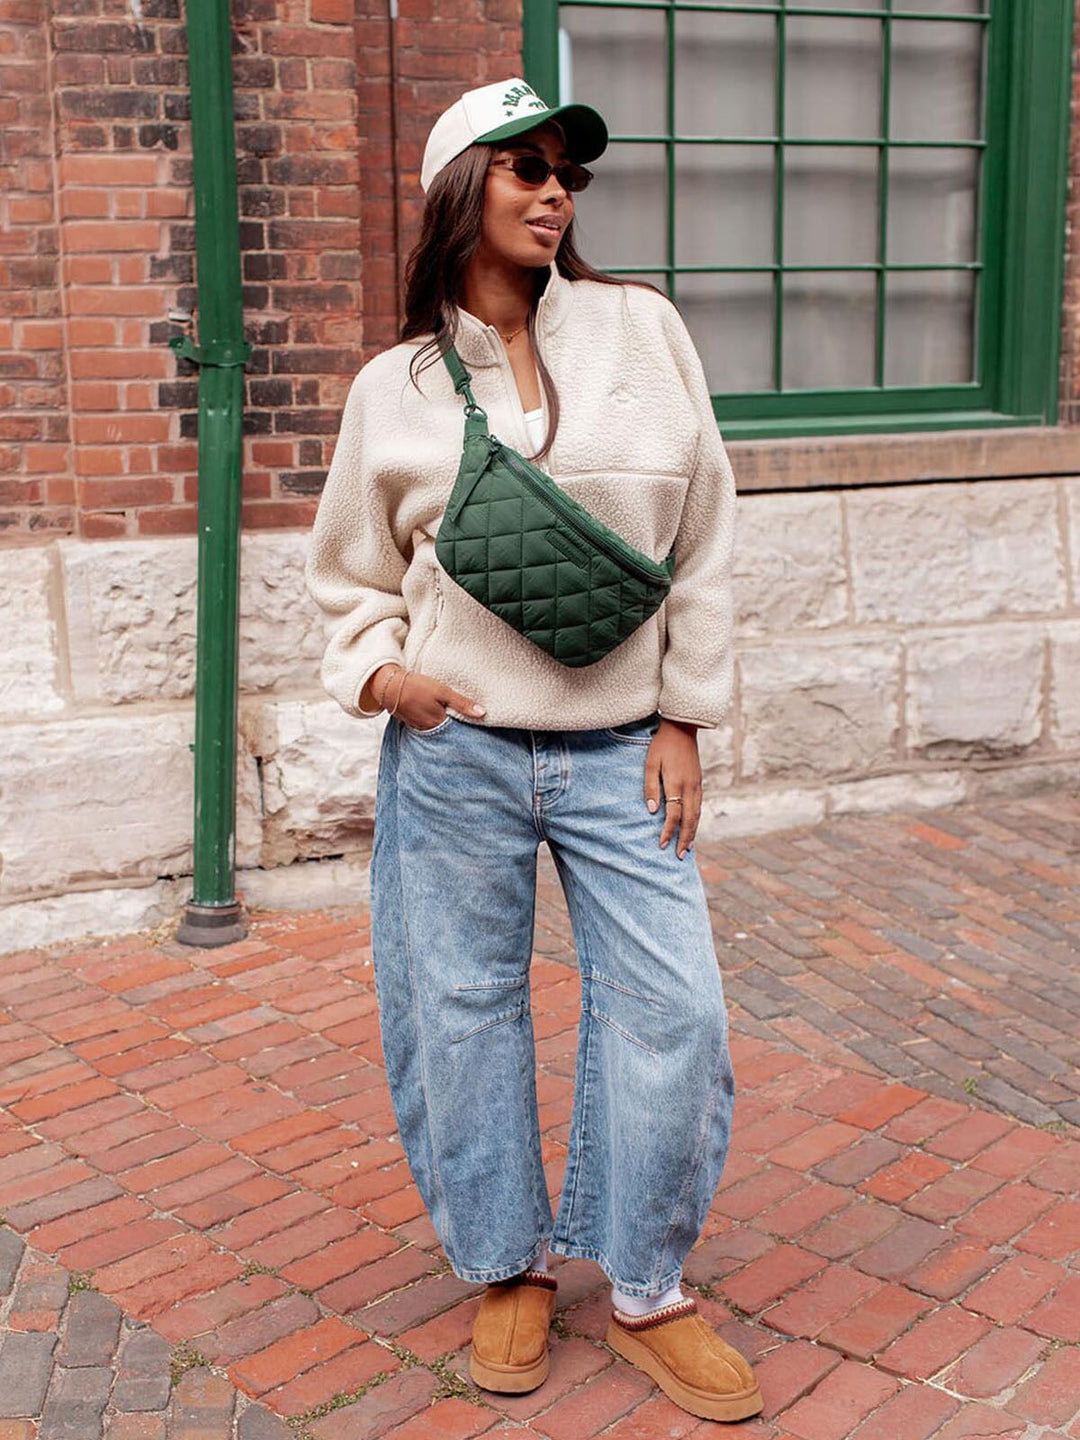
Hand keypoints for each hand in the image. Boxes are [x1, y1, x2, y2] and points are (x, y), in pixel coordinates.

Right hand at [366, 664, 485, 729]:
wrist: (389, 685)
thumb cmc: (417, 686)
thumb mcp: (443, 691)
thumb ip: (462, 703)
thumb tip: (483, 713)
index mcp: (439, 723)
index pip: (459, 731)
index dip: (468, 730)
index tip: (480, 731)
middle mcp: (429, 729)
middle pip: (448, 733)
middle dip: (458, 732)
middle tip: (470, 730)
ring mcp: (419, 727)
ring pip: (438, 731)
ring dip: (446, 729)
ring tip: (456, 725)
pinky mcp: (412, 723)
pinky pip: (427, 727)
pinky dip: (434, 724)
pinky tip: (438, 719)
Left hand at [644, 718, 700, 859]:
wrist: (682, 728)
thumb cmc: (661, 745)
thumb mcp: (650, 763)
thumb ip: (650, 786)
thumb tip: (652, 810)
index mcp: (676, 783)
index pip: (673, 814)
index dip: (668, 831)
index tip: (662, 844)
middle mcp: (690, 787)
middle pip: (689, 819)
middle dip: (684, 839)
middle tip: (679, 856)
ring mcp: (697, 785)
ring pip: (697, 814)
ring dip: (693, 832)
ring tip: (688, 848)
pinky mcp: (699, 782)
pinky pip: (699, 806)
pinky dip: (697, 820)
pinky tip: (693, 827)